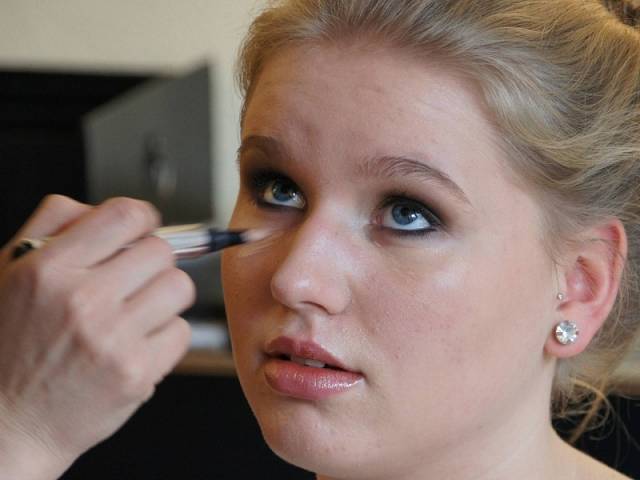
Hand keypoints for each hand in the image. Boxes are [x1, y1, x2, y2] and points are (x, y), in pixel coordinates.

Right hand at [0, 195, 194, 478]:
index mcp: (47, 268)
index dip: (143, 218)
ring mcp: (112, 338)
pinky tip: (136, 345)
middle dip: (153, 262)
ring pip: (179, 288)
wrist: (7, 424)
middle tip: (134, 280)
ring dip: (163, 298)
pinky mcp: (136, 372)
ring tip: (135, 314)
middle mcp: (81, 300)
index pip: (124, 215)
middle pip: (162, 251)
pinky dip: (165, 336)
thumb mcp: (9, 273)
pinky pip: (181, 331)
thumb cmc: (8, 347)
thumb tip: (100, 207)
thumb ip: (52, 226)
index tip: (143, 229)